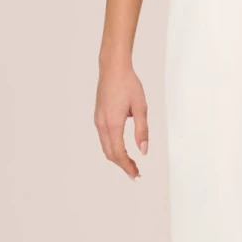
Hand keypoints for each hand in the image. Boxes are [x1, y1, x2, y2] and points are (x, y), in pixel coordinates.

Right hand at [95, 60, 148, 178]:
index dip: (127, 166)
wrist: (113, 68)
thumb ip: (142, 130)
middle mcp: (102, 124)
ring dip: (117, 157)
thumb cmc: (128, 84)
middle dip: (122, 165)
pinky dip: (112, 148)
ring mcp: (98, 120)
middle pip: (110, 154)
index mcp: (113, 123)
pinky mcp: (98, 117)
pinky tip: (123, 149)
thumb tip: (144, 150)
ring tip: (131, 163)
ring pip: (105, 147)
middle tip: (136, 172)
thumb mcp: (141, 107)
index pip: (119, 153)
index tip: (136, 174)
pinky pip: (104, 138)